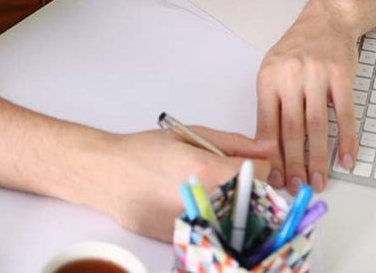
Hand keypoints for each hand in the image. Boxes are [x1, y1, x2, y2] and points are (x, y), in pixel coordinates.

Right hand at [96, 127, 271, 240]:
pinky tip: (190, 204)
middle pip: (253, 200)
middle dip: (247, 187)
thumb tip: (268, 147)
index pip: (263, 174)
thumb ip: (234, 143)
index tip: (247, 162)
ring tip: (205, 190)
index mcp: (211, 172)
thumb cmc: (145, 150)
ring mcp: (196, 225)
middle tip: (224, 176)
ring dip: (230, 206)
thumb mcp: (192, 135)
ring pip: (234, 219)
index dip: (259, 165)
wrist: (107, 175)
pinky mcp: (184, 239)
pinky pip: (213, 230)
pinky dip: (210, 219)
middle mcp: (207, 203)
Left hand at [255, 8, 359, 194]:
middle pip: (292, 129)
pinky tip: (346, 158)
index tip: (274, 178)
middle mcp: (290, 77)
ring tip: (319, 179)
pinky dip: (346, 139)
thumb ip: (270, 105)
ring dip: (318, 158)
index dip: (271, 156)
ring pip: (317, 125)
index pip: (267, 125)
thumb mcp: (273, 71)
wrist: (327, 20)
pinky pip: (344, 114)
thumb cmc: (297, 49)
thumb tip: (267, 148)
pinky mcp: (342, 76)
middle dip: (294, 163)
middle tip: (297, 187)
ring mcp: (317, 75)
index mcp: (268, 79)